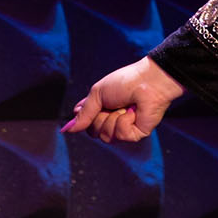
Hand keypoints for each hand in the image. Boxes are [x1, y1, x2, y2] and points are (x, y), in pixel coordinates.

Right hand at [62, 57, 185, 142]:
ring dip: (112, 119)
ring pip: (106, 136)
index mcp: (103, 109)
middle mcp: (113, 120)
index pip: (86, 124)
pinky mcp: (137, 134)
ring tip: (125, 107)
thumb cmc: (126, 82)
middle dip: (99, 118)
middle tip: (112, 104)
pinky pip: (120, 135)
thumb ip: (83, 113)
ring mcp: (125, 128)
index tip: (84, 112)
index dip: (83, 120)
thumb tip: (68, 130)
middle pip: (93, 132)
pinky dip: (124, 122)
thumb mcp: (97, 93)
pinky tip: (134, 112)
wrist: (149, 81)